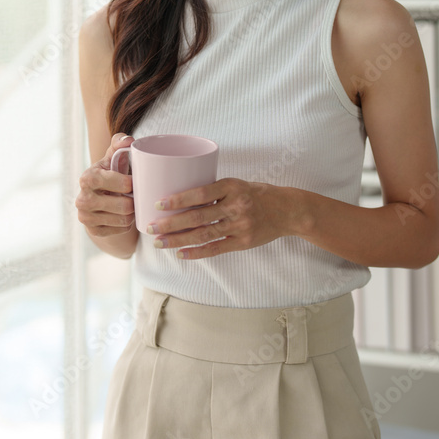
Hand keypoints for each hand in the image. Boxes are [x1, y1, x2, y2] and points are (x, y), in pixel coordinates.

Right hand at [75, 134, 135, 237]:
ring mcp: (86, 217)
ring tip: (130, 203)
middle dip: (134, 201)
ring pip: (124, 219)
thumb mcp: (113, 155)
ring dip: (132, 212)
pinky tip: (123, 214)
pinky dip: (127, 223)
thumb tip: (129, 141)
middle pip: (123, 206)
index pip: (110, 182)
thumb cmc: (110, 172)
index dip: (127, 183)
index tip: (134, 181)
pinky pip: (122, 230)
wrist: (98, 196)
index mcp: (88, 178)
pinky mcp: (93, 231)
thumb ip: (120, 142)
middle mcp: (83, 199)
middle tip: (135, 195)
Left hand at [146, 178, 293, 259]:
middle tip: (150, 226)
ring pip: (203, 235)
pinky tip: (180, 253)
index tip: (158, 204)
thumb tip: (181, 197)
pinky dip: (196, 252)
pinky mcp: (243, 243)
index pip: (200, 193)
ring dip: (178, 240)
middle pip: (197, 216)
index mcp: (232, 187)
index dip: (178, 199)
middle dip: (171, 223)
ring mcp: (240, 226)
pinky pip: (215, 249)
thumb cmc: (257, 194)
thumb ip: (214, 191)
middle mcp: (236, 206)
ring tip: (159, 242)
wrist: (287, 210)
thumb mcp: (237, 184)